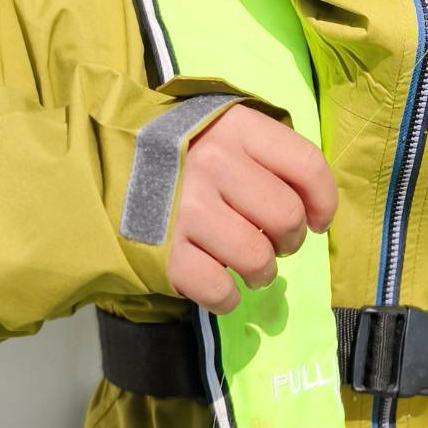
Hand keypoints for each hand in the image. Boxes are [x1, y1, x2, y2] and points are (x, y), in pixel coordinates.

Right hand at [167, 104, 337, 313]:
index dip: (324, 201)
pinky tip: (222, 289)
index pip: (307, 166)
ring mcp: (187, 208)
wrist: (104, 161)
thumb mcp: (226, 130)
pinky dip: (227, 298)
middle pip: (286, 216)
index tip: (317, 221)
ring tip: (251, 268)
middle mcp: (215, 164)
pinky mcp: (164, 250)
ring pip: (257, 258)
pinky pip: (217, 289)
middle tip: (275, 243)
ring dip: (262, 272)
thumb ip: (268, 155)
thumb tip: (312, 206)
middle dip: (290, 240)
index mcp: (237, 129)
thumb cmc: (181, 149)